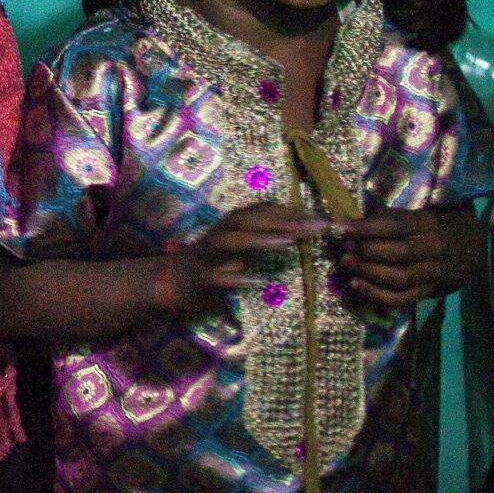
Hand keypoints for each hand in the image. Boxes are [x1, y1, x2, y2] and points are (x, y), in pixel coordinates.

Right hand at [150, 202, 326, 317]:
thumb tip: (307, 234)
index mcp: (232, 226)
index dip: (291, 211)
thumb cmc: (214, 264)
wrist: (172, 282)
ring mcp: (208, 254)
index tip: (320, 218)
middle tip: (313, 228)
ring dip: (258, 239)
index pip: (262, 210)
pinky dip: (235, 278)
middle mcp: (220, 234)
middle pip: (248, 219)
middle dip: (280, 221)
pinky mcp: (200, 277)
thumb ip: (266, 240)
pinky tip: (255, 281)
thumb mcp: (240, 248)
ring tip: (287, 243)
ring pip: (232, 240)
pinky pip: (218, 276)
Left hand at [331, 207, 477, 309]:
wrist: (465, 248)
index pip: (395, 225)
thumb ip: (381, 219)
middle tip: (344, 249)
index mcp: (426, 224)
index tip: (340, 229)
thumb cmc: (425, 228)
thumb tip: (342, 225)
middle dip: (367, 251)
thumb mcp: (410, 216)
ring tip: (346, 265)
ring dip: (369, 273)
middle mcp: (433, 249)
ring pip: (400, 278)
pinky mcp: (428, 292)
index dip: (366, 228)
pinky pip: (402, 299)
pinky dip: (377, 295)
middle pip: (399, 253)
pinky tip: (356, 286)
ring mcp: (433, 273)